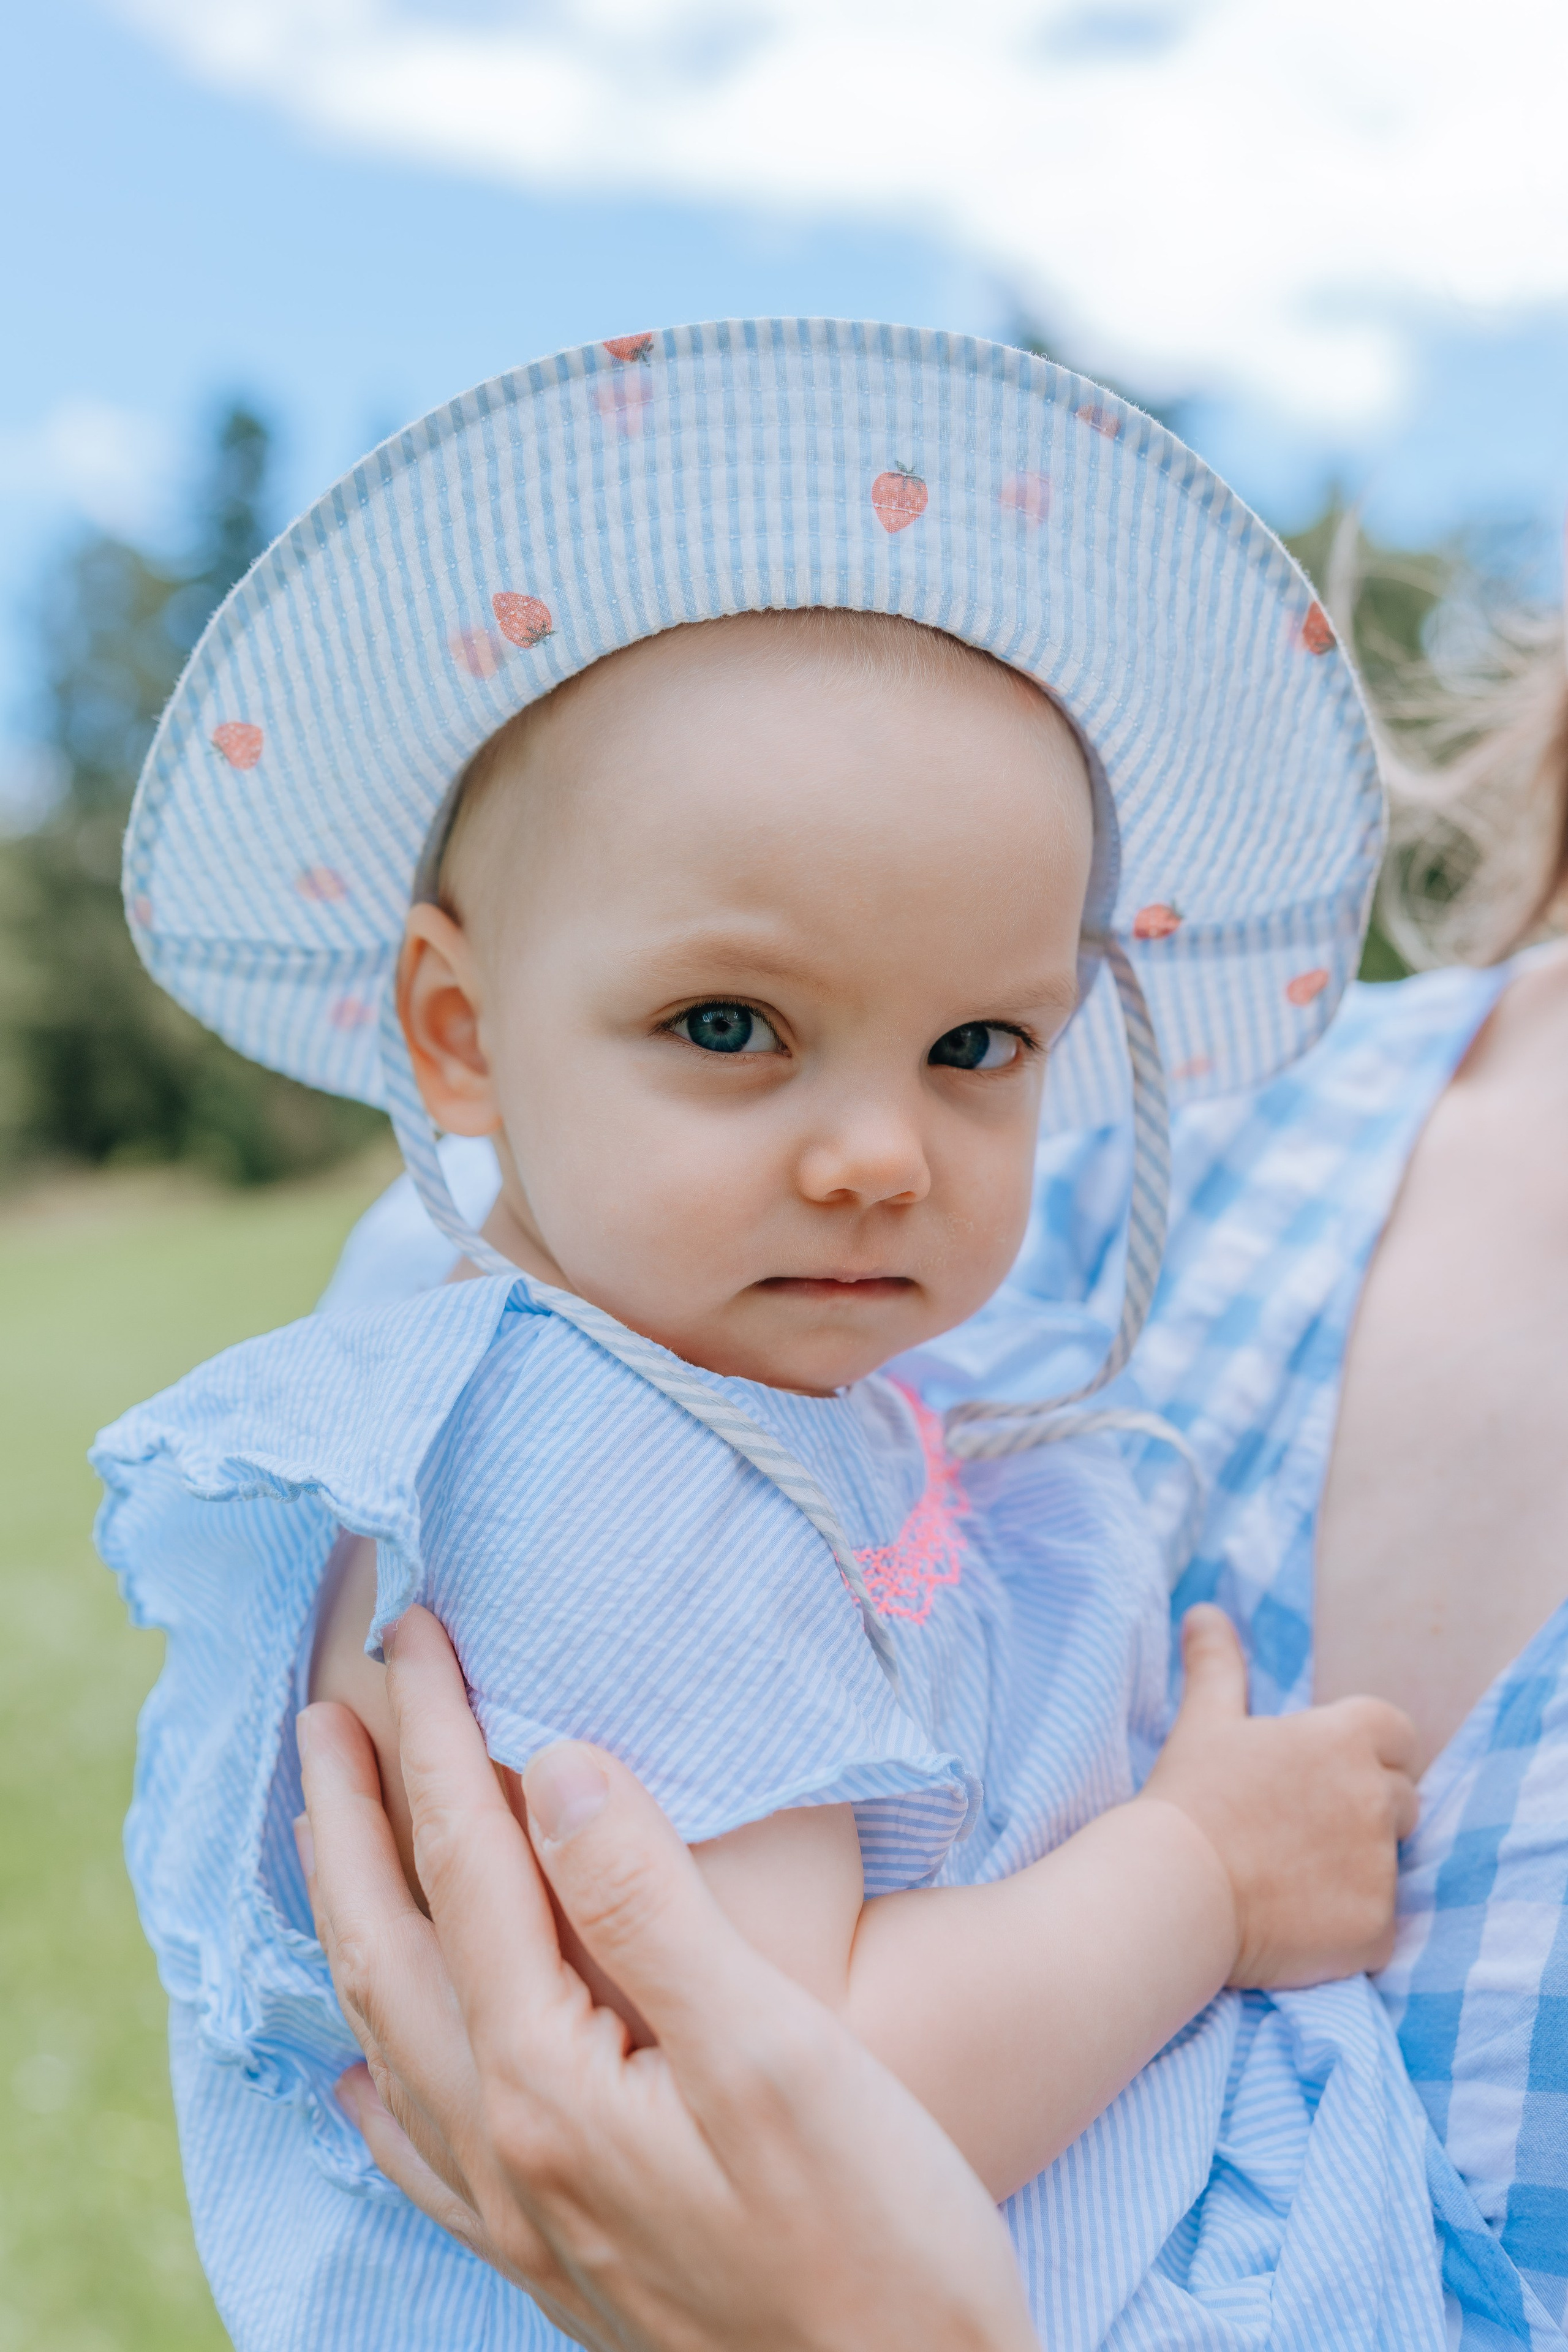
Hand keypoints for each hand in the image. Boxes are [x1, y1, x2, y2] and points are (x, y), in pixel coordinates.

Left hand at [295, 1605, 1035, 2351]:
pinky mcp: (553, 2259)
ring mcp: (521, 2214)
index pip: (467, 1865)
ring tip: (325, 1844)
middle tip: (321, 1714)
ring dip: (350, 1921)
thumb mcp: (776, 2052)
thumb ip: (648, 1906)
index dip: (434, 1738)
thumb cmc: (875, 2237)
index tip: (413, 1634)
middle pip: (391, 1945)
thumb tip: (550, 1767)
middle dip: (351, 1818)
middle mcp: (507, 2148)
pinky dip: (378, 2074)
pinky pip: (418, 2146)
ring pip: (390, 2034)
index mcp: (551, 2080)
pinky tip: (362, 2069)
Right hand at [1140, 1605, 1419, 1987]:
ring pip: (1389, 1864)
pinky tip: (1296, 1924)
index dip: (1367, 1753)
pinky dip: (1348, 1928)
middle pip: (1401, 1799)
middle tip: (1296, 1832)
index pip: (1397, 1733)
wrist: (1173, 1891)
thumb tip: (1204, 1611)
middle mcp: (1375, 1796)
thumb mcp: (1203, 1722)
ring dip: (1354, 1870)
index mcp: (1344, 1737)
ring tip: (1289, 1880)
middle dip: (1363, 1813)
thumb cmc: (1188, 1799)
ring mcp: (1380, 1865)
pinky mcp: (1376, 1928)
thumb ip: (1218, 1665)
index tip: (1322, 1775)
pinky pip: (1379, 1924)